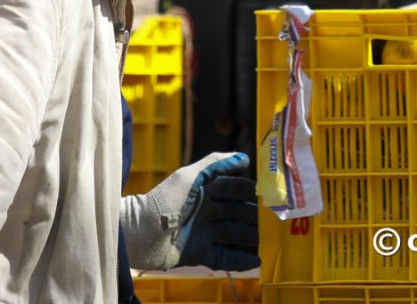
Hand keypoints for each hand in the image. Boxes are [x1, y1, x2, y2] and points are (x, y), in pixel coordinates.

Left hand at [121, 152, 259, 271]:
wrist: (141, 234)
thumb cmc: (164, 200)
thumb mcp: (189, 176)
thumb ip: (216, 164)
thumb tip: (244, 157)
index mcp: (203, 189)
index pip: (232, 188)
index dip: (249, 191)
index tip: (270, 194)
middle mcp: (205, 210)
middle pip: (236, 212)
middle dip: (254, 216)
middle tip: (276, 220)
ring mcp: (202, 232)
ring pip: (233, 234)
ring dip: (251, 238)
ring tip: (271, 242)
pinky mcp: (198, 253)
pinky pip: (224, 257)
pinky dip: (240, 259)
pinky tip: (257, 260)